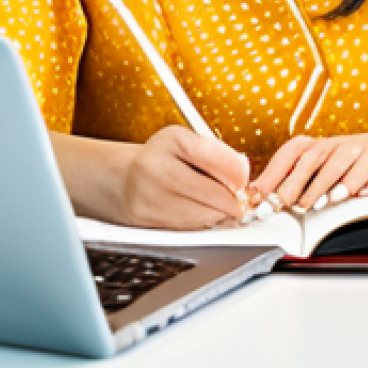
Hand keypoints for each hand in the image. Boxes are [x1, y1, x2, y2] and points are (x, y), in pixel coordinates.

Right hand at [119, 126, 250, 230]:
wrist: (124, 178)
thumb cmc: (161, 158)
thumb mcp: (185, 141)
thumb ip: (215, 152)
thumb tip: (242, 171)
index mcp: (173, 140)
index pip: (221, 161)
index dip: (239, 175)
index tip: (243, 179)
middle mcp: (159, 167)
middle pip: (216, 194)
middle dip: (234, 200)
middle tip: (239, 198)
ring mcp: (152, 195)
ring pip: (206, 216)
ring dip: (220, 213)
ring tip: (217, 203)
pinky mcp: (149, 219)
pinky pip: (191, 227)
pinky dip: (202, 221)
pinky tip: (200, 210)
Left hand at [251, 133, 367, 213]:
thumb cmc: (352, 163)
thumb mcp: (326, 167)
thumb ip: (299, 180)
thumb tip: (265, 198)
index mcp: (319, 145)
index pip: (291, 153)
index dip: (274, 173)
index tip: (259, 195)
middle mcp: (336, 145)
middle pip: (311, 159)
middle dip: (293, 183)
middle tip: (281, 203)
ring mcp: (359, 151)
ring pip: (337, 166)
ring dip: (322, 186)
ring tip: (311, 205)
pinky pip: (366, 173)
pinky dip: (357, 185)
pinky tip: (349, 195)